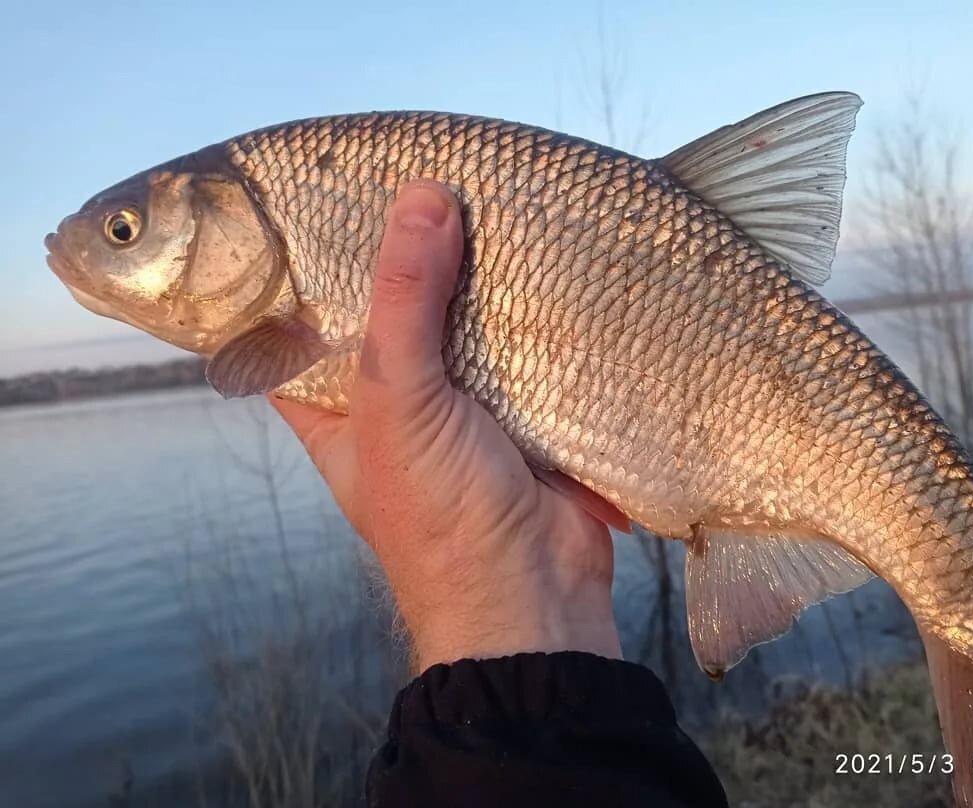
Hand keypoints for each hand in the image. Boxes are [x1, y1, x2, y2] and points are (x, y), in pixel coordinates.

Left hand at [270, 180, 621, 670]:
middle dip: (406, 255)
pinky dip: (530, 305)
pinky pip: (522, 341)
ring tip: (483, 192)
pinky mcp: (523, 406)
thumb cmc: (439, 517)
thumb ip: (405, 302)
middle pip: (390, 310)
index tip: (317, 198)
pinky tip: (539, 249)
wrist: (536, 597)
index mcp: (336, 406)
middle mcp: (394, 400)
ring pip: (461, 320)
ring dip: (476, 274)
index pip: (299, 324)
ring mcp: (462, 403)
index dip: (302, 268)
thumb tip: (422, 199)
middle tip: (421, 175)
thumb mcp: (399, 402)